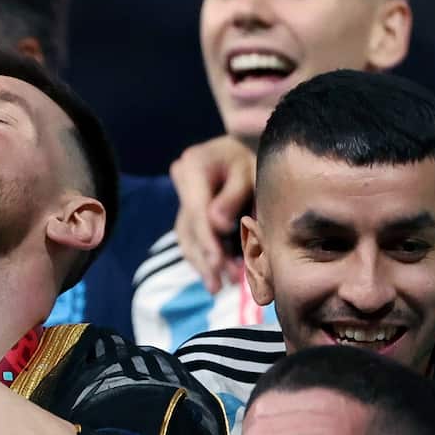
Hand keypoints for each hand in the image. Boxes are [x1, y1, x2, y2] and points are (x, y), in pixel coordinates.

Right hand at [170, 134, 254, 292]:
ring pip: (187, 237)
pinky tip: (215, 275)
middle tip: (223, 284)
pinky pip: (191, 237)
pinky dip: (203, 257)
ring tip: (219, 287)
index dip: (207, 240)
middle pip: (190, 227)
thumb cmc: (253, 156)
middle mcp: (181, 181)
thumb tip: (218, 224)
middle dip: (207, 258)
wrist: (246, 147)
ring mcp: (182, 196)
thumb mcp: (249, 170)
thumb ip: (234, 195)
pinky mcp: (188, 209)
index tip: (218, 264)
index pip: (196, 211)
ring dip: (202, 264)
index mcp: (193, 167)